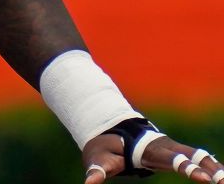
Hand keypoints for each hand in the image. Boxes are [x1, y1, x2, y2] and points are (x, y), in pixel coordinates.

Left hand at [83, 125, 221, 182]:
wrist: (108, 129)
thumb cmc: (103, 147)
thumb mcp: (97, 158)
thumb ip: (97, 170)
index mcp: (148, 149)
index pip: (172, 159)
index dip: (187, 167)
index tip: (203, 178)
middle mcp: (165, 146)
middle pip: (192, 156)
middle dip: (209, 168)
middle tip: (223, 180)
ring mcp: (173, 148)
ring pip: (199, 155)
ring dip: (215, 166)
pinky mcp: (176, 152)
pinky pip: (199, 157)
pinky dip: (212, 165)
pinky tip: (222, 175)